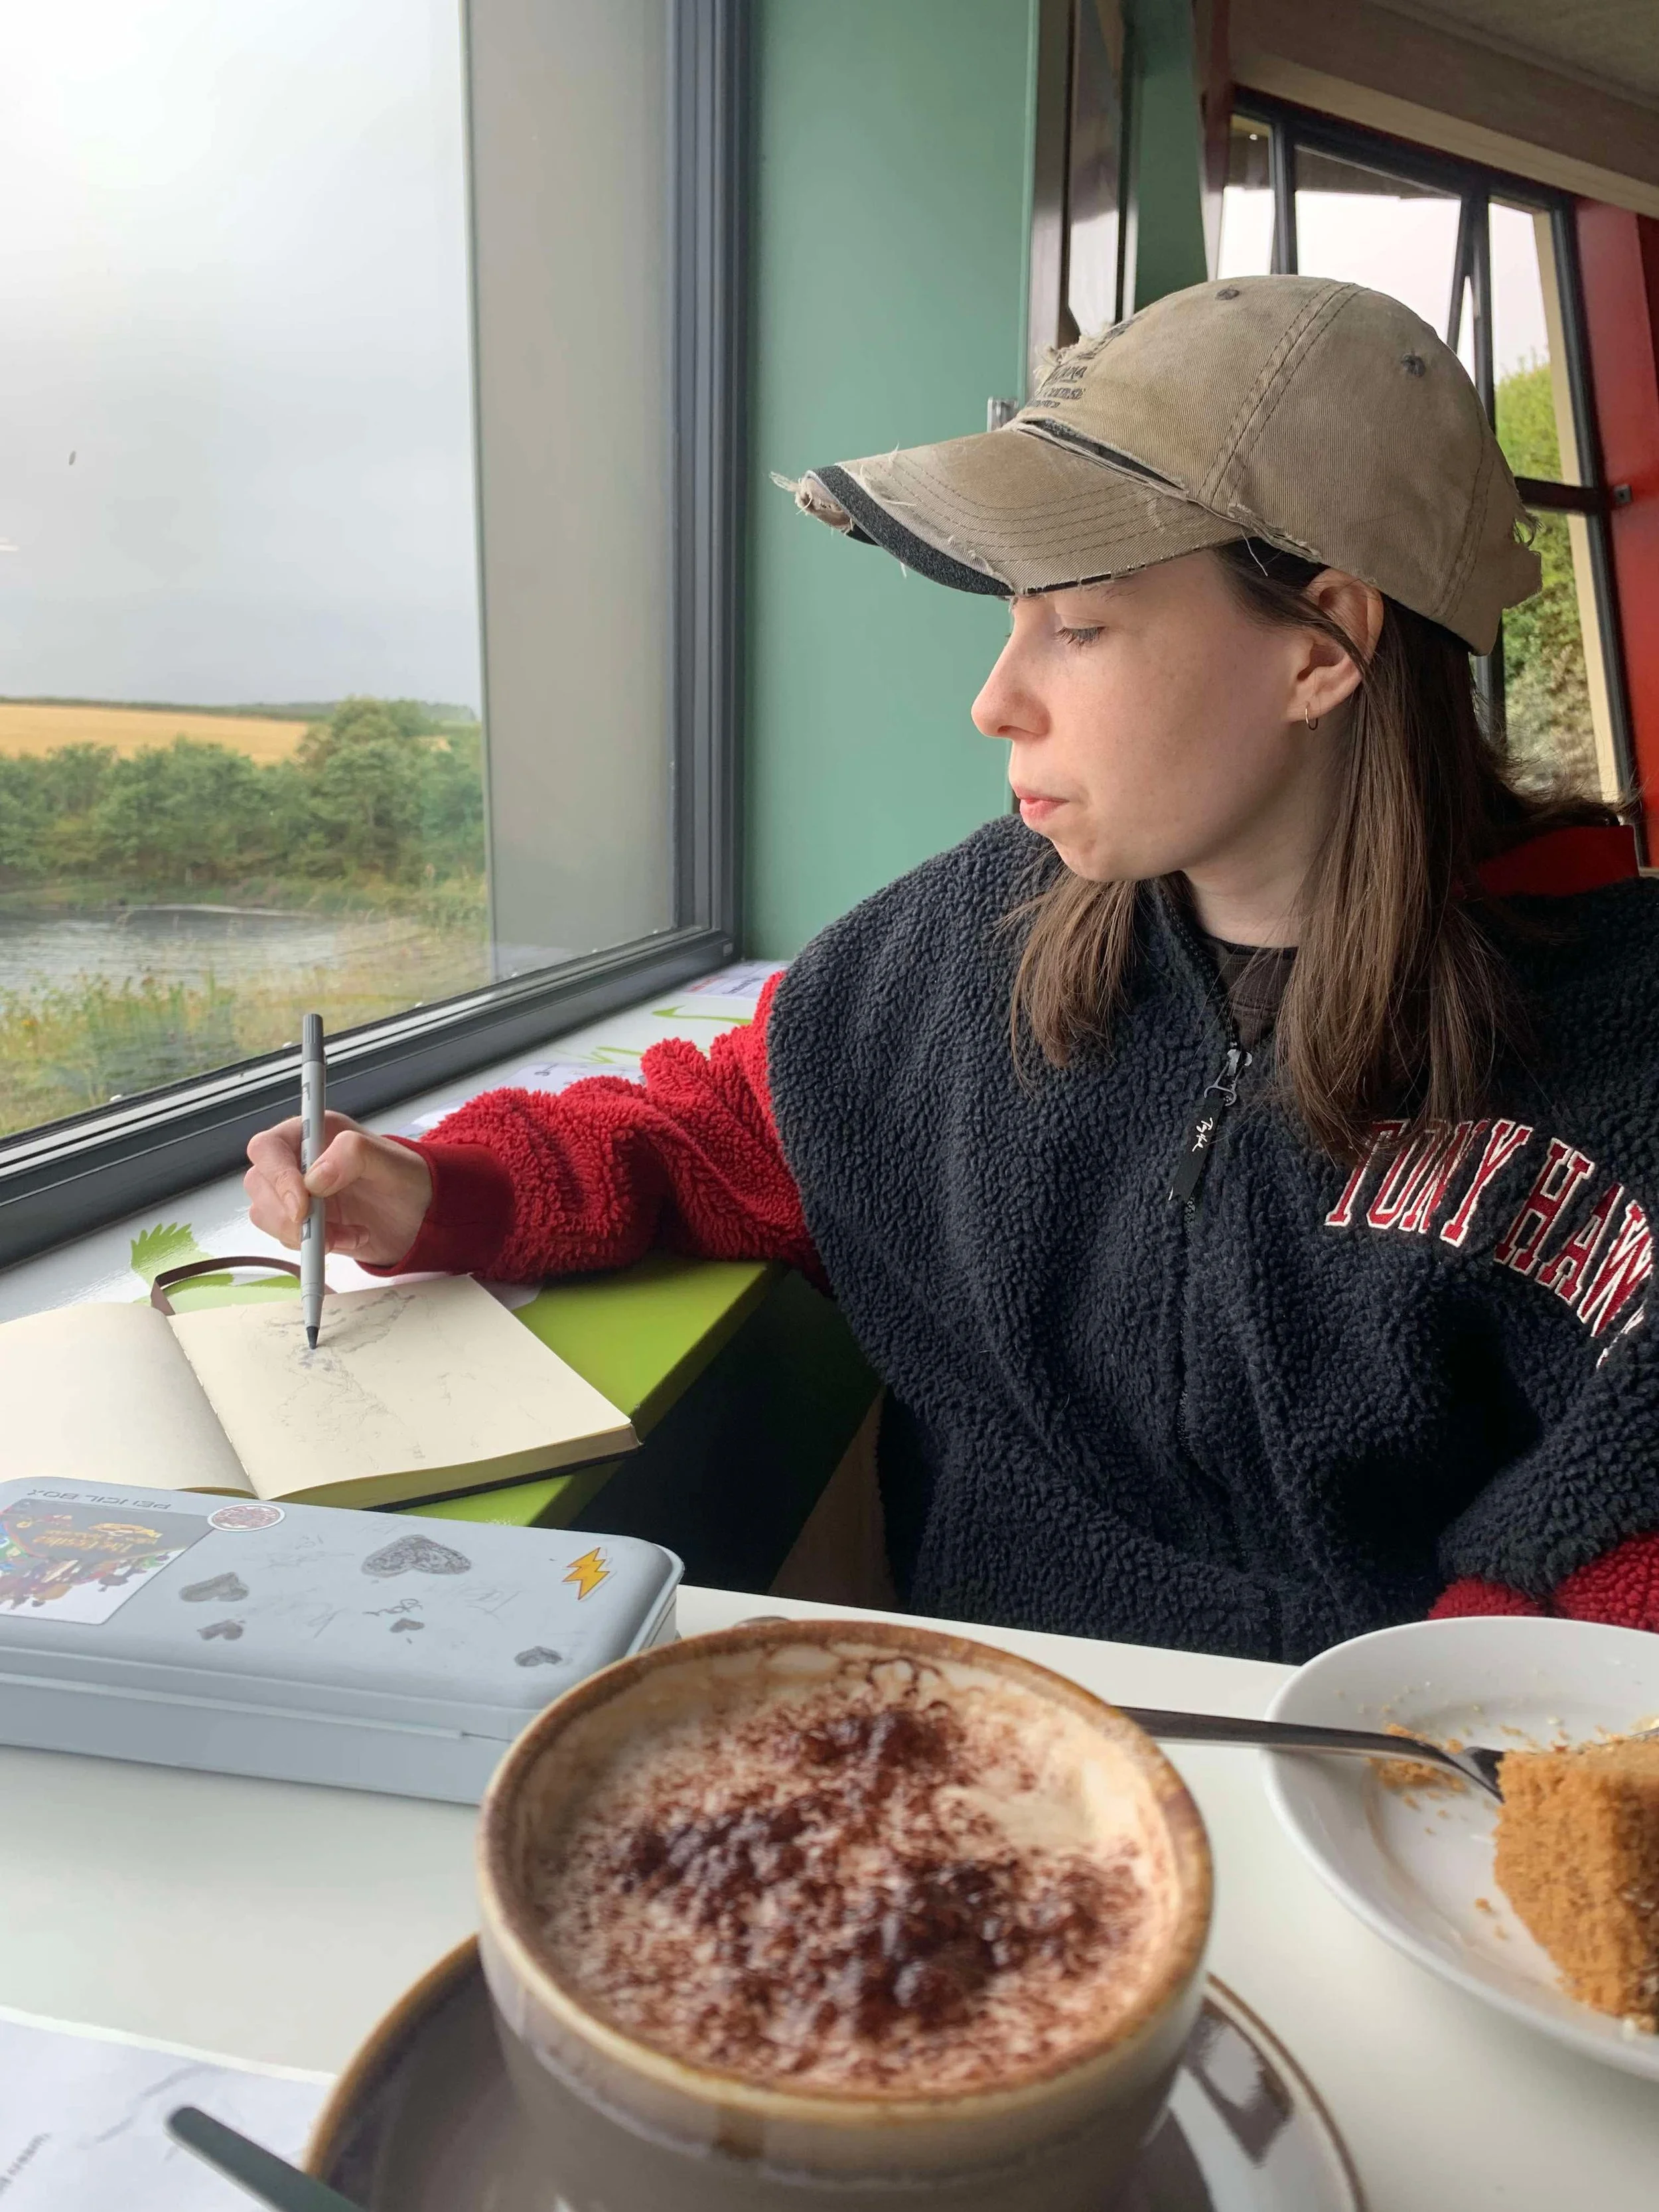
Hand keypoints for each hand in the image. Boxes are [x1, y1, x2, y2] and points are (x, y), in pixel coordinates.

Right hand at [244, 1111, 433, 1265]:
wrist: (420, 1215)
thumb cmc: (408, 1179)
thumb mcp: (392, 1161)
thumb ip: (355, 1155)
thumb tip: (315, 1177)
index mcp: (313, 1133)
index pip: (267, 1147)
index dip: (277, 1176)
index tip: (302, 1205)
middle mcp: (297, 1161)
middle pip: (258, 1184)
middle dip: (287, 1214)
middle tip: (325, 1231)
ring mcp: (295, 1193)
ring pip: (265, 1214)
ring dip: (303, 1234)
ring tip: (348, 1234)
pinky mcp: (301, 1222)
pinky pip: (287, 1238)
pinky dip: (314, 1247)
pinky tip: (350, 1238)